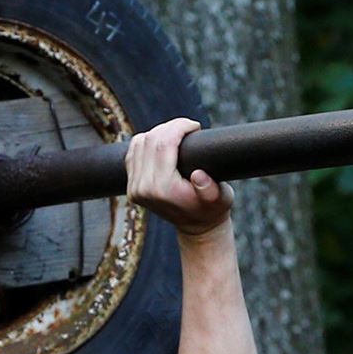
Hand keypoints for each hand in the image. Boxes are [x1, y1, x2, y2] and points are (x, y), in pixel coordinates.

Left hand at [124, 117, 232, 236]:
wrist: (197, 227)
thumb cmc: (211, 210)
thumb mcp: (221, 200)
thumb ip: (211, 190)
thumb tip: (198, 176)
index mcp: (163, 189)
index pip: (163, 144)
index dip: (178, 127)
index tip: (195, 126)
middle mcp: (144, 188)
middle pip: (150, 140)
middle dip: (170, 127)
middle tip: (188, 128)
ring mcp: (135, 188)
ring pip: (139, 143)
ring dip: (158, 132)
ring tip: (177, 134)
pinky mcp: (131, 186)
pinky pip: (133, 152)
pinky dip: (147, 142)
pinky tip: (162, 142)